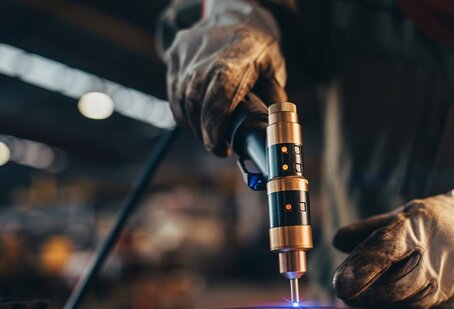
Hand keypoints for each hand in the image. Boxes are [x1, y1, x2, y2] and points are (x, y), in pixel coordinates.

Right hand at [165, 0, 286, 155]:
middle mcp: (208, 53)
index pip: (220, 96)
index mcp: (239, 56)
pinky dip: (183, 110)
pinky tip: (195, 120)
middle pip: (197, 102)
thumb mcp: (275, 69)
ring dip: (193, 124)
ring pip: (182, 100)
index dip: (215, 126)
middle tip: (217, 146)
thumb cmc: (258, 44)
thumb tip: (272, 132)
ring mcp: (188, 52)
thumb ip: (273, 100)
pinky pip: (174, 92)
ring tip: (208, 133)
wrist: (235, 11)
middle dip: (205, 132)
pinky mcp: (175, 54)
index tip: (219, 147)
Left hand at [332, 172, 453, 308]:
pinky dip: (409, 308)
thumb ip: (370, 230)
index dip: (361, 267)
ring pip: (410, 303)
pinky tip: (400, 301)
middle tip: (349, 295)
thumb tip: (338, 241)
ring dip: (385, 304)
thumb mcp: (406, 215)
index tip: (341, 283)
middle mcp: (438, 255)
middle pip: (397, 285)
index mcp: (419, 226)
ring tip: (369, 297)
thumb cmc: (437, 224)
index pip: (386, 248)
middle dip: (369, 295)